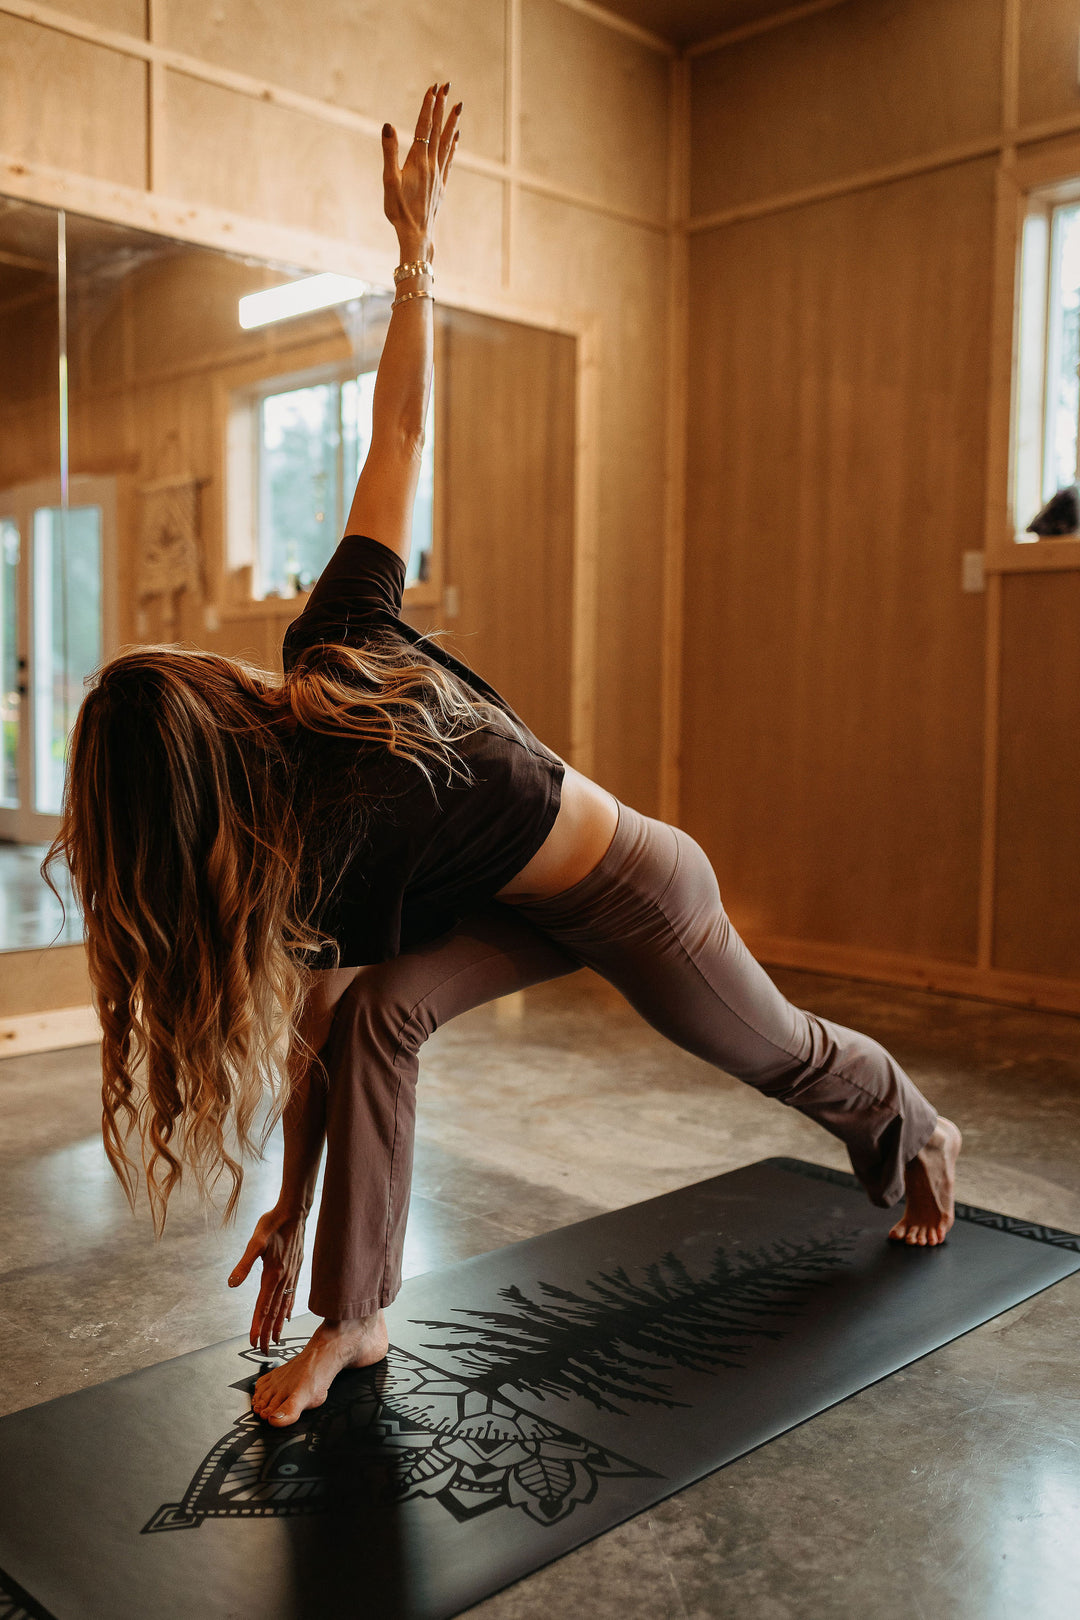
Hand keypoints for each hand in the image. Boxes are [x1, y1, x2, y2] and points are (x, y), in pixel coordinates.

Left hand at [228, 1206, 307, 1354]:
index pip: (263, 1307)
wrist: (294, 1211)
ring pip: (284, 1306)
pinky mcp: (295, 1270)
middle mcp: (284, 1278)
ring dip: (278, 1325)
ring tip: (276, 1340)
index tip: (254, 1342)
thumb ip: (244, 1264)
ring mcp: (291, 1275)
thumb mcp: (255, 1241)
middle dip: (268, 1332)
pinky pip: (292, 1295)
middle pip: (274, 1312)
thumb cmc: (273, 1223)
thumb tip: (232, 1283)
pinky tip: (287, 1316)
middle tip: (264, 1350)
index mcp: (273, 1274)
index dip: (258, 1326)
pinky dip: (288, 1309)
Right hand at [381, 83, 461, 257]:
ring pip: (447, 143)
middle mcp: (432, 165)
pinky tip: (456, 138)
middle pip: (438, 130)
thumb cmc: (399, 210)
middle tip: (446, 86)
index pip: (424, 127)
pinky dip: (453, 146)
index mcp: (418, 161)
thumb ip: (389, 151)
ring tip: (457, 106)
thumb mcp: (389, 180)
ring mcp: (439, 175)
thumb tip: (388, 125)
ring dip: (451, 123)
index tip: (433, 88)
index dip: (428, 106)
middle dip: (441, 107)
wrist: (416, 234)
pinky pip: (449, 160)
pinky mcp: (441, 186)